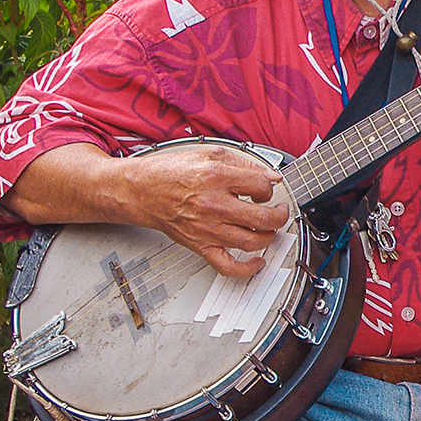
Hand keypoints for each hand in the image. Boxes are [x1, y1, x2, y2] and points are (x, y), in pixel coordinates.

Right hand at [115, 144, 288, 277]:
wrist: (141, 190)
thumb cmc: (170, 172)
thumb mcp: (208, 152)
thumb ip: (243, 162)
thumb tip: (269, 175)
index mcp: (217, 177)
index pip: (261, 186)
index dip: (270, 186)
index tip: (267, 188)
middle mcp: (214, 205)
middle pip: (263, 218)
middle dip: (279, 215)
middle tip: (280, 211)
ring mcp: (207, 229)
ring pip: (252, 242)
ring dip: (269, 237)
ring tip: (270, 229)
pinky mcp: (200, 246)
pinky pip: (228, 266)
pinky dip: (248, 268)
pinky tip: (258, 261)